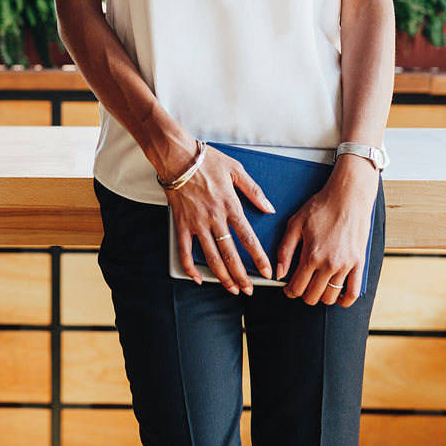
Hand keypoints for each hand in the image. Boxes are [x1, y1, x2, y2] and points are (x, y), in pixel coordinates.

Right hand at [165, 144, 276, 294]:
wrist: (176, 156)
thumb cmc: (206, 160)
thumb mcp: (236, 170)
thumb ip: (254, 191)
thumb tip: (269, 208)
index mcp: (231, 205)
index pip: (248, 238)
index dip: (259, 258)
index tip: (267, 272)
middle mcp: (214, 218)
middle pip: (231, 254)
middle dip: (242, 276)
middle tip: (249, 289)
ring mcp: (196, 223)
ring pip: (211, 257)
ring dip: (222, 276)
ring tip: (231, 288)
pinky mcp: (181, 223)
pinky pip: (185, 250)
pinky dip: (190, 267)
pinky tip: (198, 278)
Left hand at [274, 154, 378, 306]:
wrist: (348, 197)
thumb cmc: (320, 207)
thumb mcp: (295, 224)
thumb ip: (285, 250)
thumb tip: (279, 273)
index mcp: (311, 255)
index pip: (297, 287)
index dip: (290, 292)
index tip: (289, 288)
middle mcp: (329, 264)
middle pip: (313, 296)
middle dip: (303, 295)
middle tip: (302, 286)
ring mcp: (346, 265)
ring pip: (331, 297)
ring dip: (321, 297)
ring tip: (317, 287)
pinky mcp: (359, 263)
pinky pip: (354, 292)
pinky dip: (345, 300)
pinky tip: (338, 297)